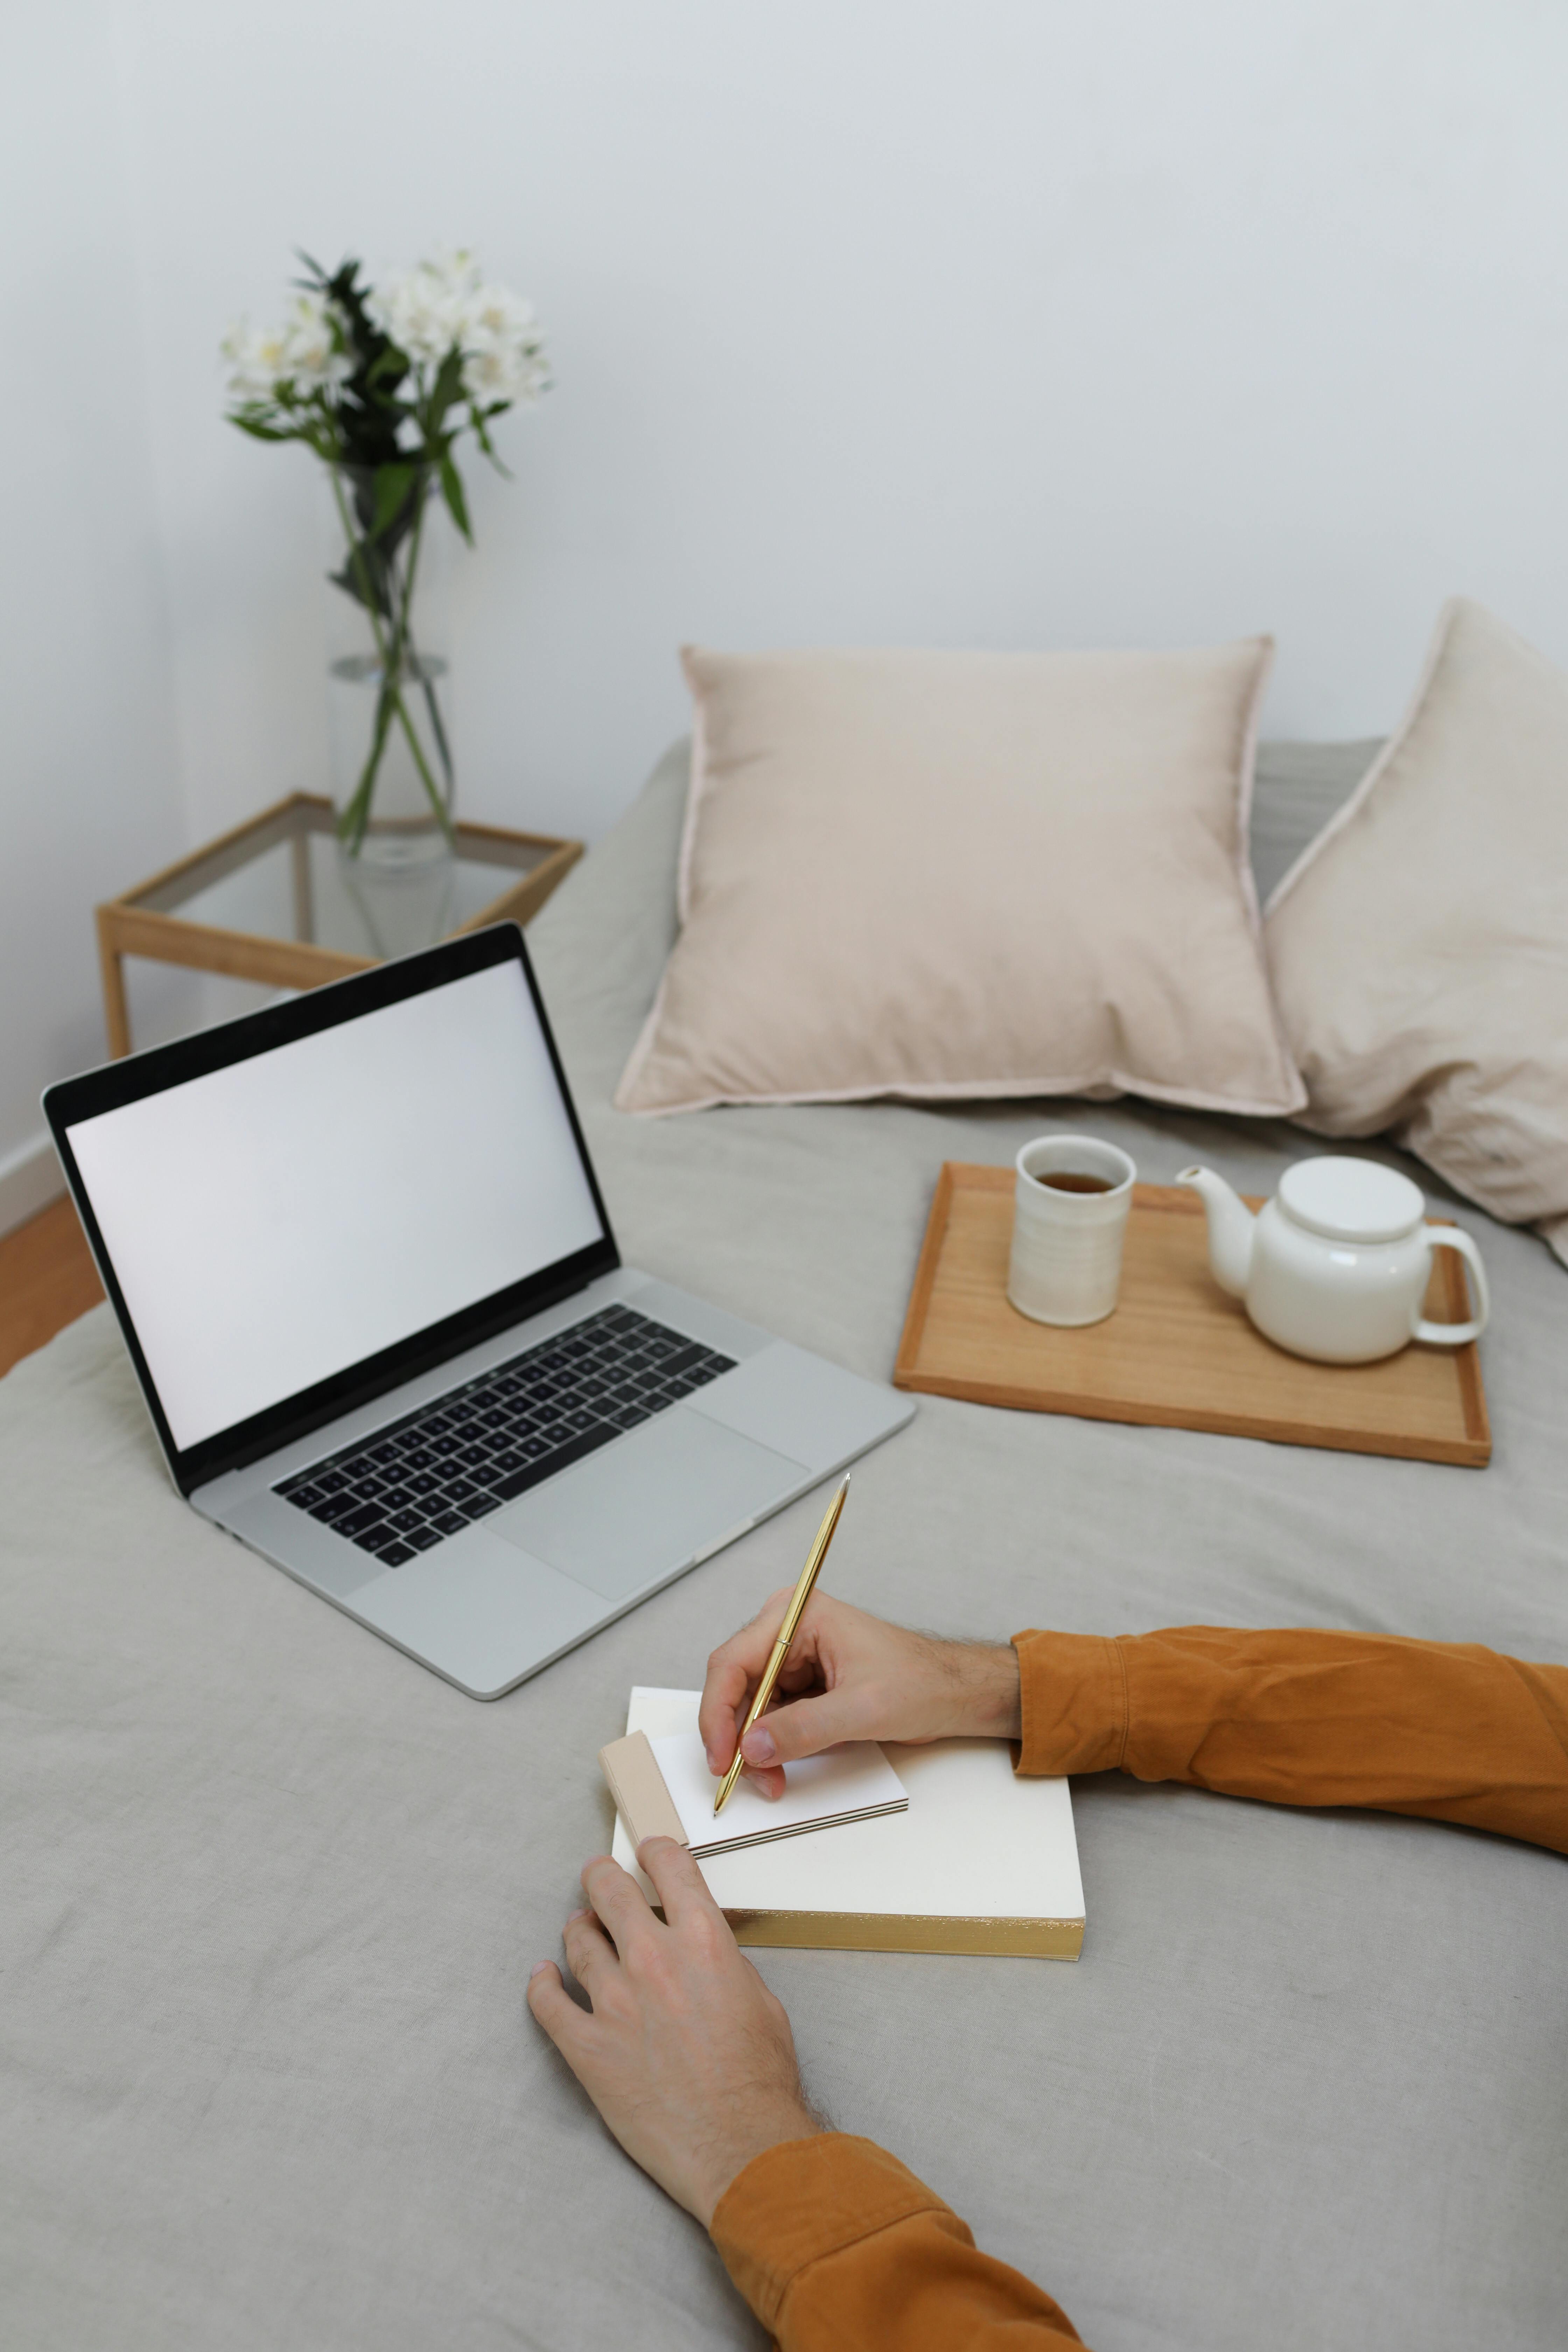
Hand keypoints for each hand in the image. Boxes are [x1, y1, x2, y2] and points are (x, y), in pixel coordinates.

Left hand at [527, 1840, 823, 2227]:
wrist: (739, 2146)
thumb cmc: (759, 2081)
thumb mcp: (761, 2001)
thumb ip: (724, 1966)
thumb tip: (701, 1955)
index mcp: (703, 1941)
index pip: (669, 1867)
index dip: (654, 1852)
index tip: (647, 1853)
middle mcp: (653, 1959)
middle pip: (609, 1890)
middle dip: (601, 1879)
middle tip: (598, 1881)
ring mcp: (614, 2001)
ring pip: (577, 1941)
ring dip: (579, 1931)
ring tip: (580, 1931)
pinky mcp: (587, 2046)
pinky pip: (547, 2003)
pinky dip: (542, 1984)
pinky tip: (543, 1977)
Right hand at [700, 1589, 1021, 1799]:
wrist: (953, 1694)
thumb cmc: (921, 1683)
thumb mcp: (863, 1709)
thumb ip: (805, 1728)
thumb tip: (753, 1747)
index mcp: (798, 1615)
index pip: (733, 1662)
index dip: (718, 1713)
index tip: (722, 1757)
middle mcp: (787, 1631)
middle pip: (734, 1686)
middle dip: (736, 1736)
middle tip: (741, 1777)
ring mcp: (793, 1659)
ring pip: (748, 1708)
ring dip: (753, 1748)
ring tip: (771, 1780)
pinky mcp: (802, 1685)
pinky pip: (770, 1718)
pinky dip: (770, 1747)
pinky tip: (780, 1768)